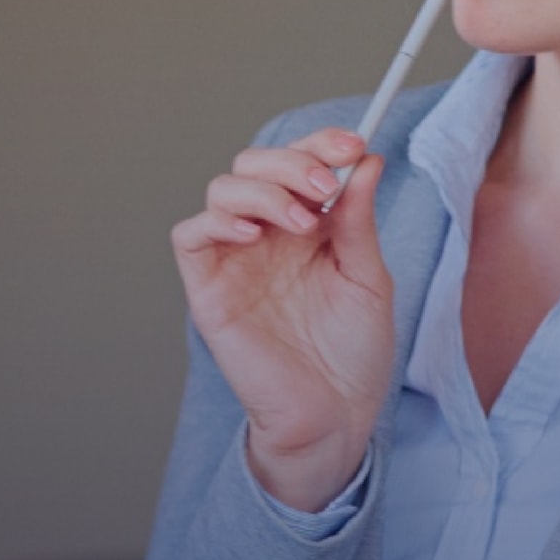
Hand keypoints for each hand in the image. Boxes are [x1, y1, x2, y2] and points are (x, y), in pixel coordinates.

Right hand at [171, 126, 398, 511]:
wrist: (335, 415)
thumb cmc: (354, 354)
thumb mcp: (369, 277)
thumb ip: (358, 221)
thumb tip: (364, 162)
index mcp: (308, 226)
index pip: (301, 163)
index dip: (320, 144)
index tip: (353, 145)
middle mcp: (268, 235)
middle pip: (256, 163)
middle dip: (292, 161)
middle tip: (325, 185)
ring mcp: (236, 259)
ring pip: (223, 188)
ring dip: (262, 189)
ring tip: (301, 221)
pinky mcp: (209, 289)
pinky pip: (191, 237)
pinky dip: (216, 220)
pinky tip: (252, 233)